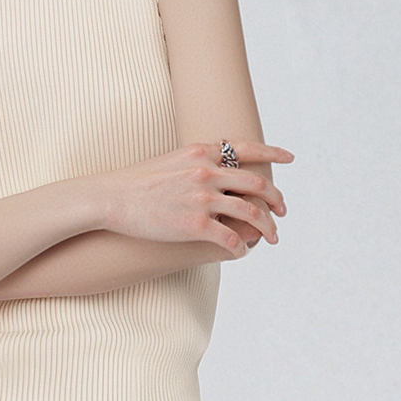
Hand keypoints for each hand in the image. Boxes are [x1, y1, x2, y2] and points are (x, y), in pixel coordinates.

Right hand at [98, 140, 293, 258]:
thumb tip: (217, 172)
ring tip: (271, 237)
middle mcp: (206, 172)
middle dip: (275, 199)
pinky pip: (231, 238)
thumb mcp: (170, 160)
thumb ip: (196, 163)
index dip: (272, 153)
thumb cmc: (135, 182)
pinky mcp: (195, 225)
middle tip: (282, 211)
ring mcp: (202, 199)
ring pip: (251, 213)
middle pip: (256, 184)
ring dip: (267, 227)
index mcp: (200, 153)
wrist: (111, 198)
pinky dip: (242, 247)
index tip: (290, 159)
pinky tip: (241, 252)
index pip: (246, 148)